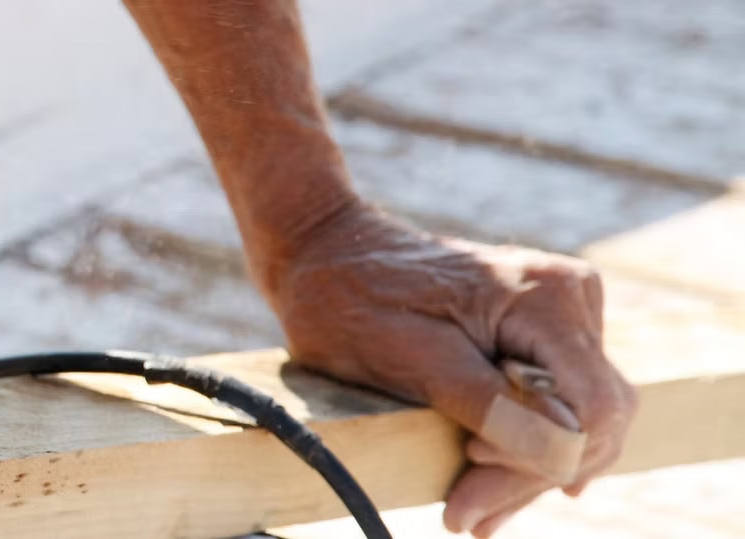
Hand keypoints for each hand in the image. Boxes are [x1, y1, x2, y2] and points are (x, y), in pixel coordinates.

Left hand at [263, 206, 635, 537]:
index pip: (591, 408)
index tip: (472, 463)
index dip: (544, 455)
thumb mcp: (412, 359)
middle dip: (529, 476)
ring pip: (576, 421)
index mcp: (545, 297)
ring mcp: (563, 314)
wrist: (330, 256)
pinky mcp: (544, 333)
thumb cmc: (357, 301)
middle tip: (465, 521)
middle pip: (590, 420)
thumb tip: (559, 453)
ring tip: (472, 515)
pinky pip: (554, 403)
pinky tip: (485, 482)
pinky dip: (521, 445)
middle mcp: (571, 298)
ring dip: (526, 472)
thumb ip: (490, 403)